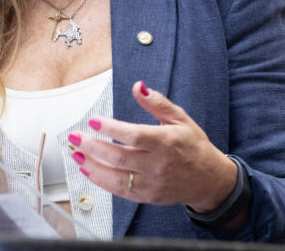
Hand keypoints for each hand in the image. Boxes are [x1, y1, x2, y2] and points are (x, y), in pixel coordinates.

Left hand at [68, 80, 237, 211]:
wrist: (209, 180)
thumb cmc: (193, 146)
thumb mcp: (180, 118)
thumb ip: (157, 103)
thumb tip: (138, 87)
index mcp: (167, 142)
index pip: (135, 136)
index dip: (111, 129)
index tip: (94, 121)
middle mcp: (159, 165)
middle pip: (120, 157)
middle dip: (93, 147)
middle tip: (75, 137)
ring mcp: (153, 183)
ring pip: (117, 177)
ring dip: (92, 165)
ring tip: (76, 153)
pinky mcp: (148, 196)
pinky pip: (120, 191)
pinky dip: (101, 181)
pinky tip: (88, 169)